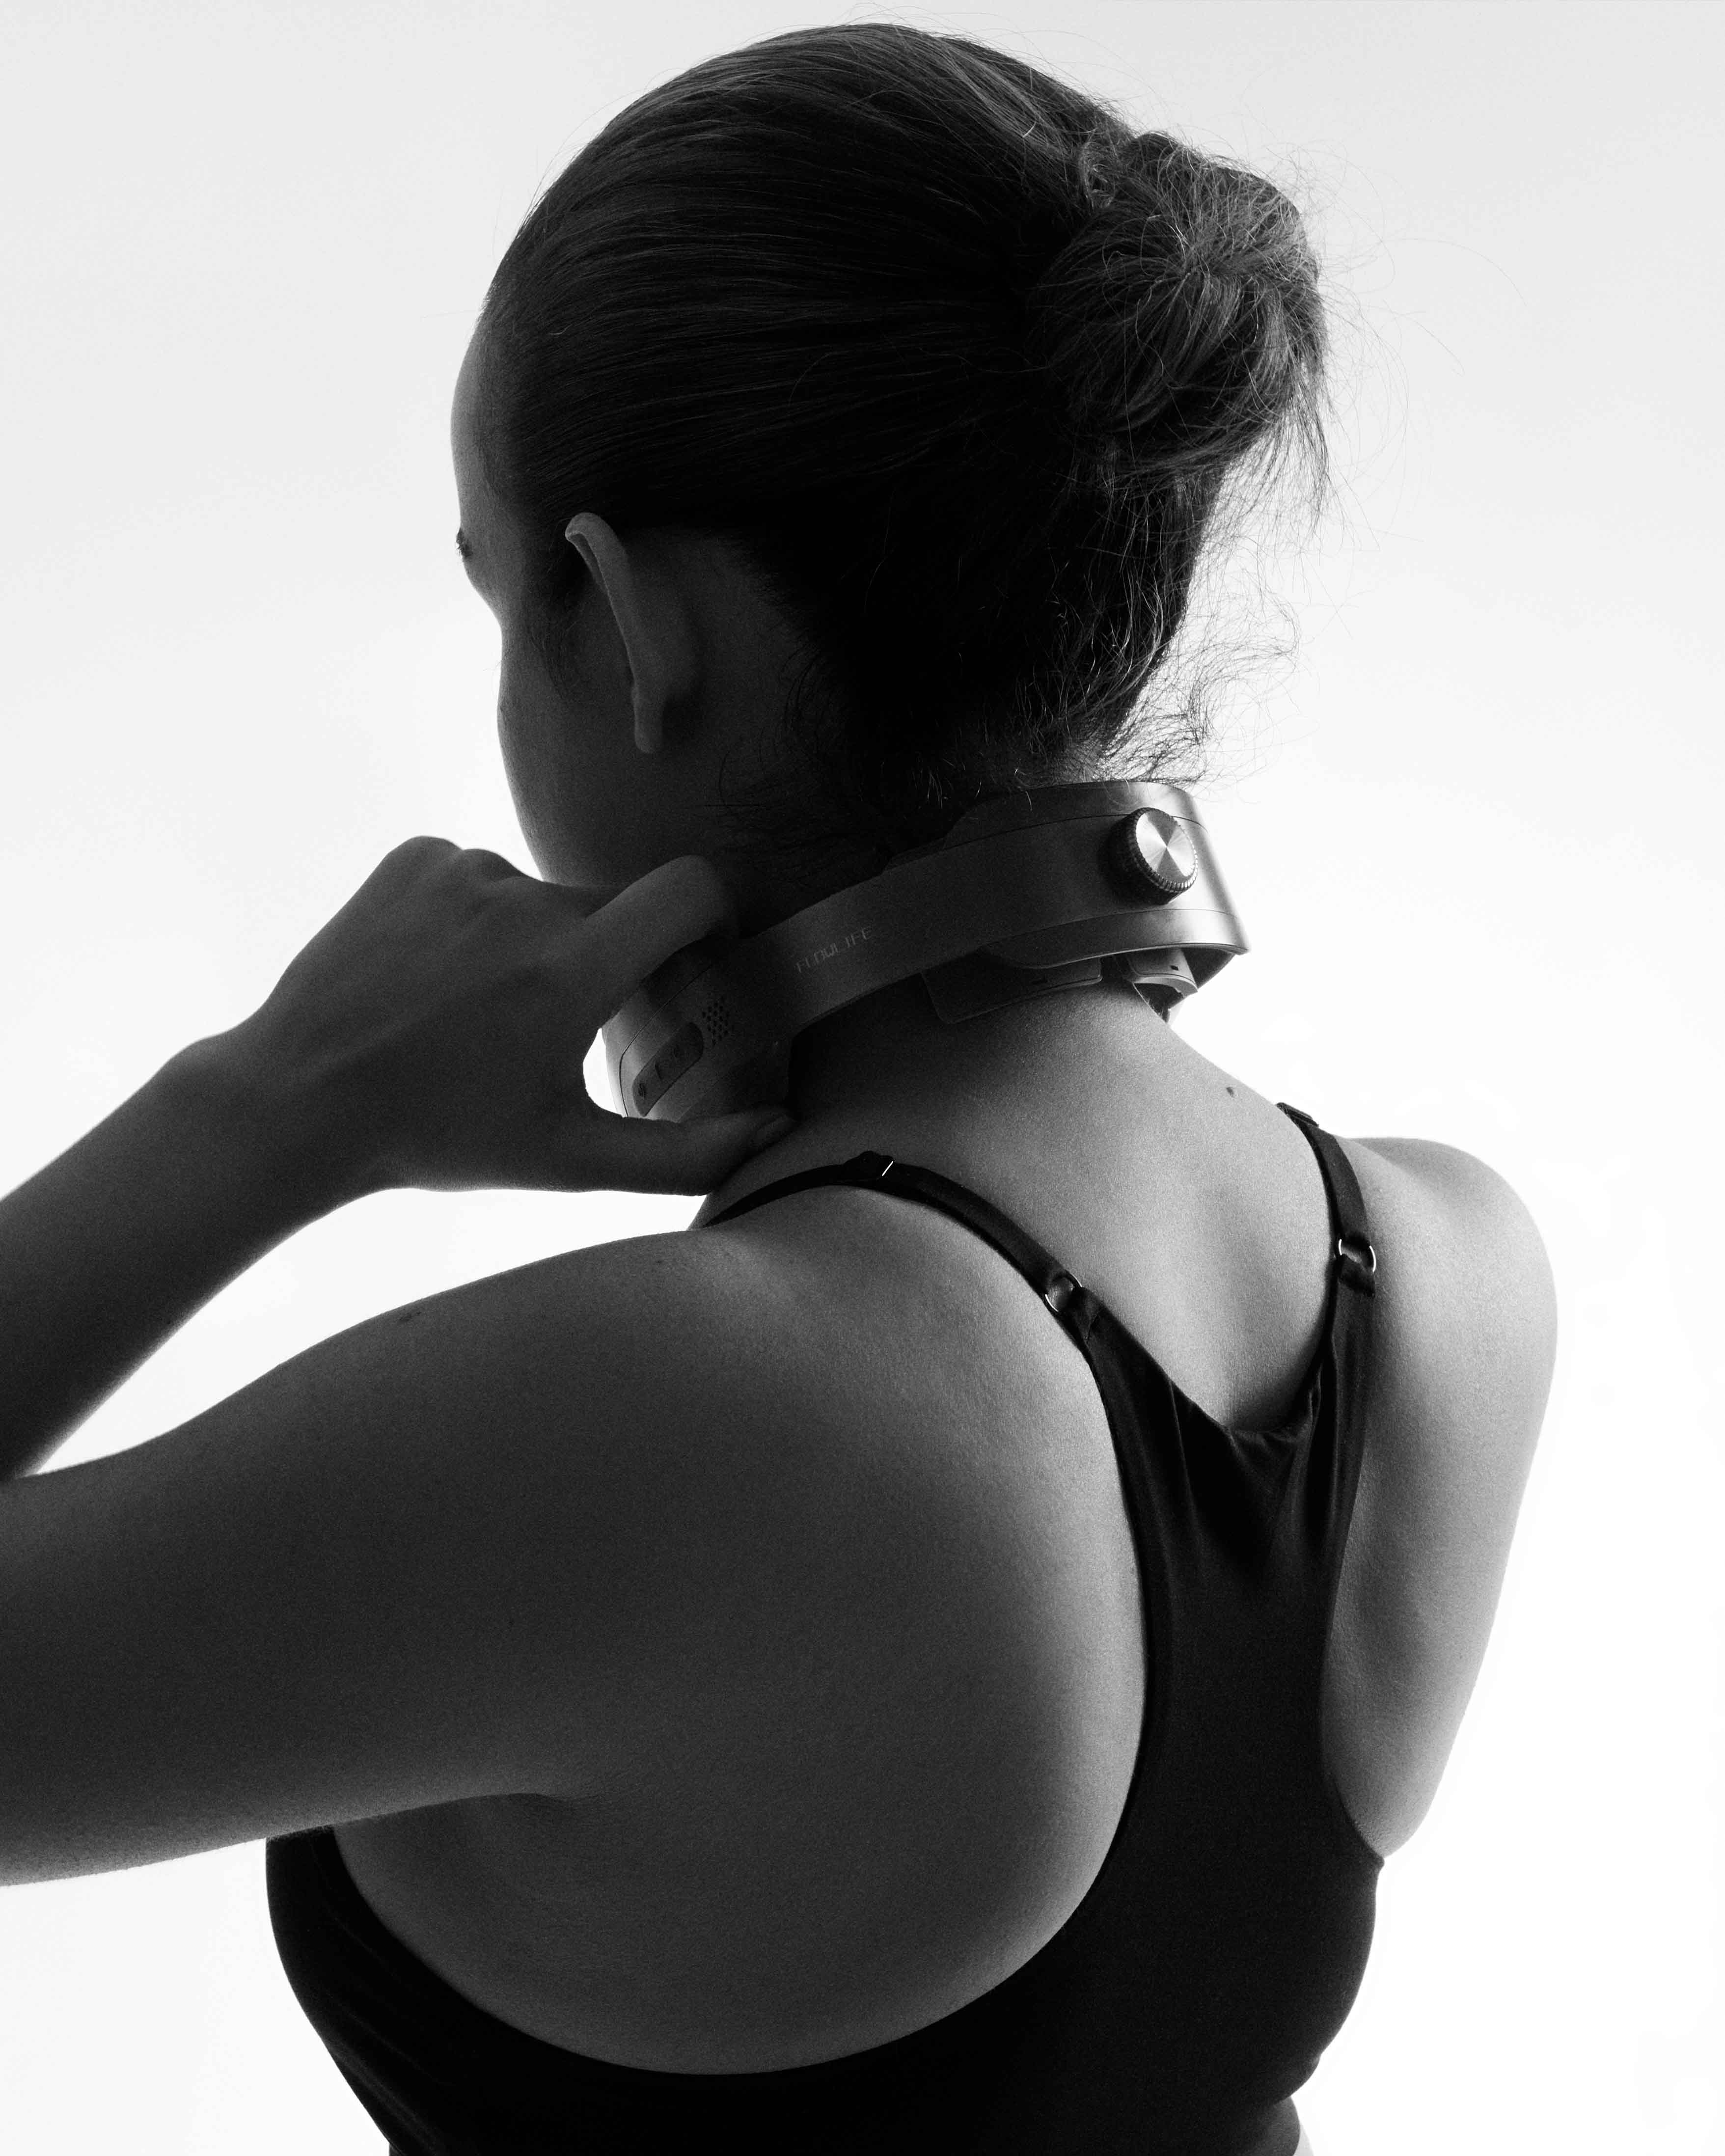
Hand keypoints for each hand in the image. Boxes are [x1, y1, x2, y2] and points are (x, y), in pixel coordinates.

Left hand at [220, 839, 789, 1197]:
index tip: (696, 960)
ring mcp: (461, 869)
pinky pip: (477, 875)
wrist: (298, 1101)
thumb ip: (687, 1153)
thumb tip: (778, 1130)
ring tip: (481, 1012)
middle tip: (566, 1027)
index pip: (691, 889)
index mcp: (572, 971)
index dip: (711, 918)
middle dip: (609, 958)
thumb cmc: (440, 1137)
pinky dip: (475, 919)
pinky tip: (438, 979)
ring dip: (533, 944)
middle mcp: (522, 902)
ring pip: (540, 896)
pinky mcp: (412, 857)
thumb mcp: (570, 1160)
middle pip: (613, 908)